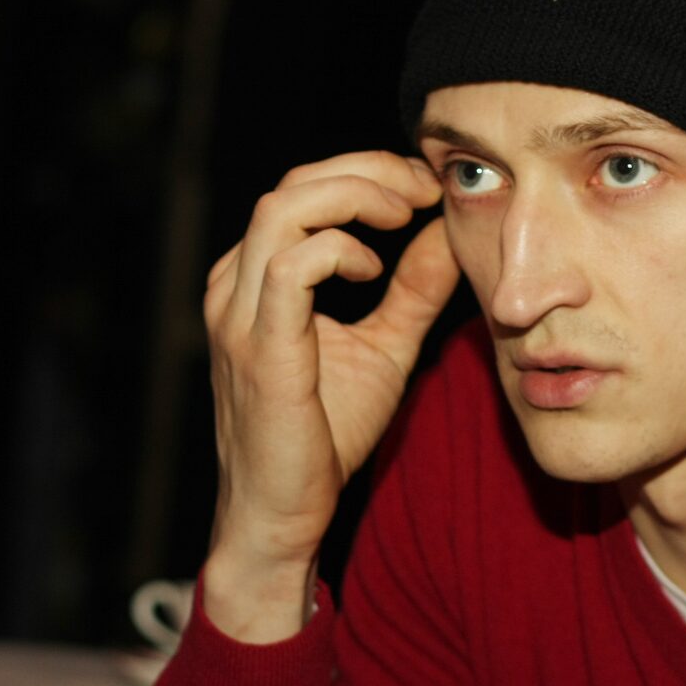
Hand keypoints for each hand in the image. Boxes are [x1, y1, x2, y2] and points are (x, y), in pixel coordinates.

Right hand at [201, 151, 458, 641]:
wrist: (282, 513)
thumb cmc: (325, 436)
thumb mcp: (386, 346)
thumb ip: (413, 290)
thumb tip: (450, 236)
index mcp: (257, 280)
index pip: (302, 191)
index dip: (367, 174)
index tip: (426, 188)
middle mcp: (236, 286)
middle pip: (293, 185)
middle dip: (366, 171)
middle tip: (424, 186)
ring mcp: (239, 314)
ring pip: (285, 210)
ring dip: (356, 197)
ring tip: (406, 213)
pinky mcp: (259, 347)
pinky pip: (292, 266)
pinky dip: (340, 249)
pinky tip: (374, 272)